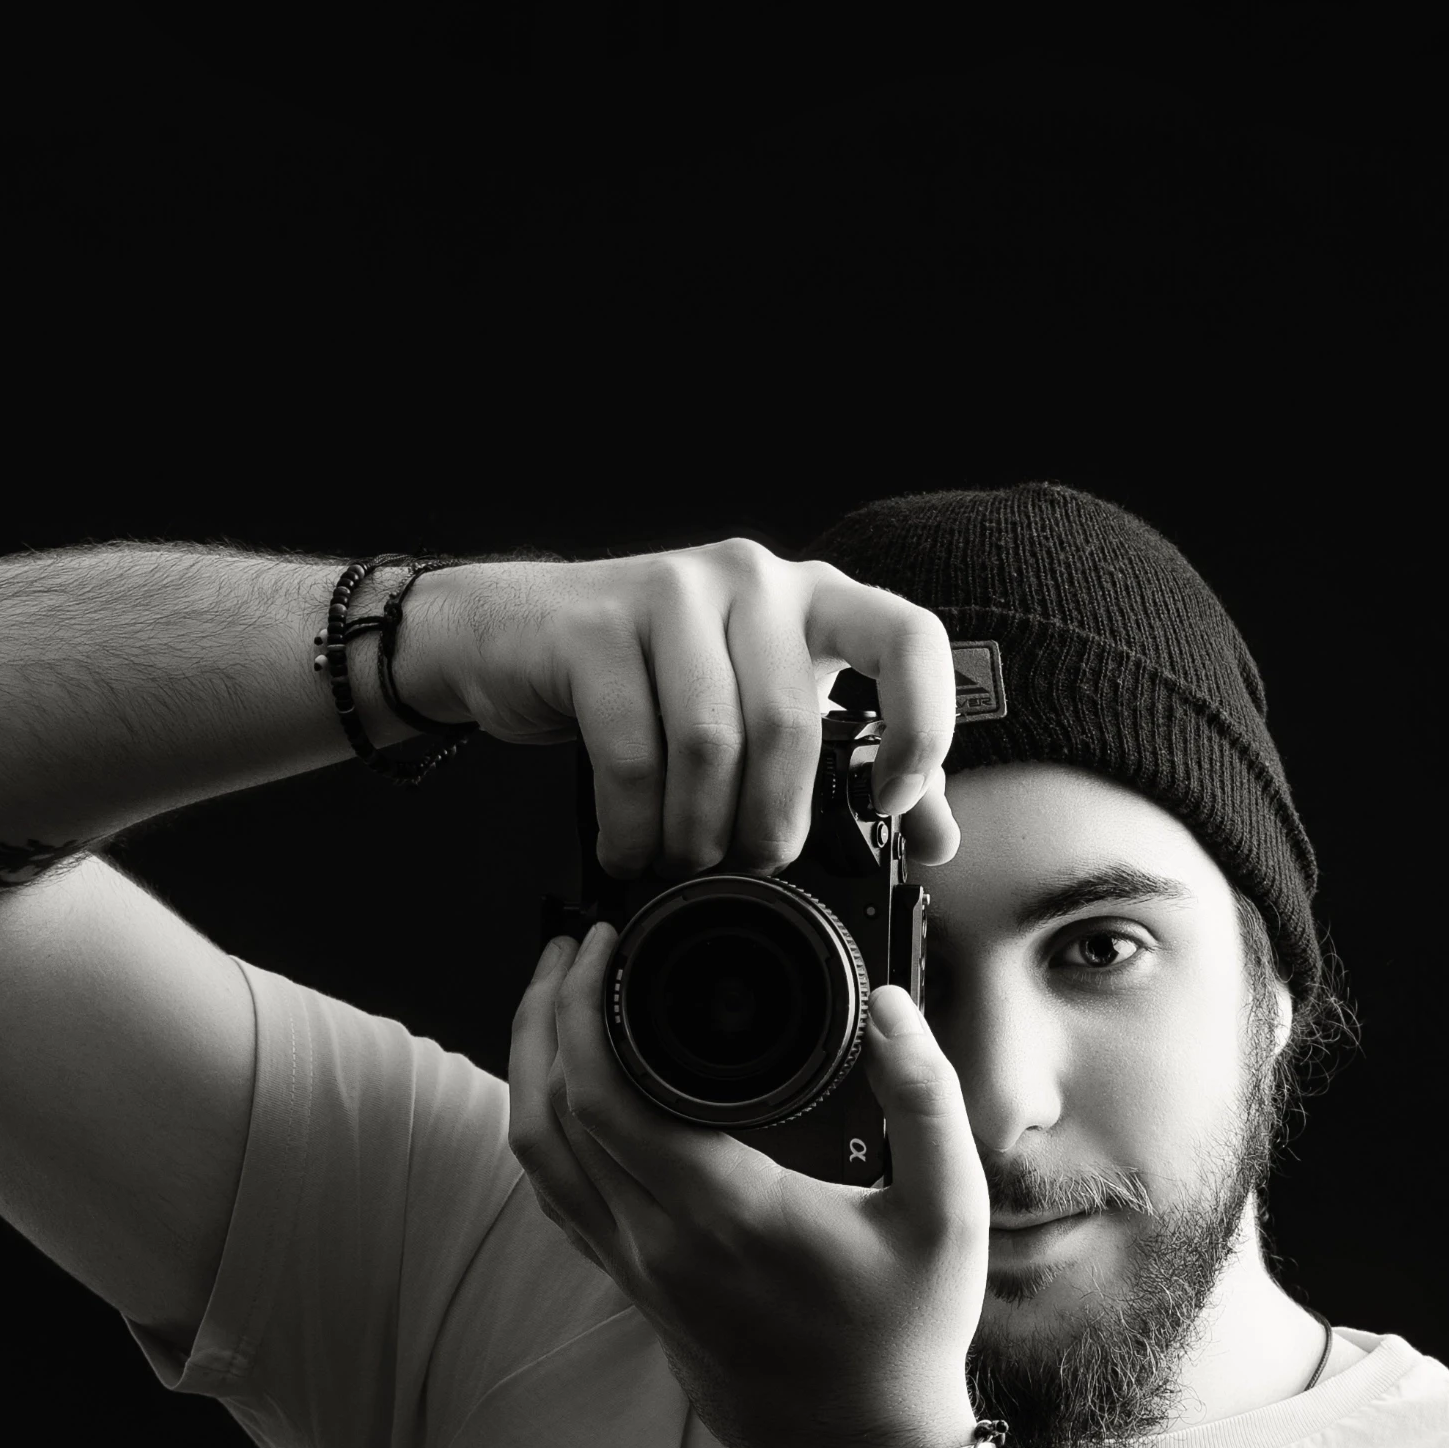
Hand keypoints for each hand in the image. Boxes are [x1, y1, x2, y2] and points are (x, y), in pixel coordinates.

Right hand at [400, 539, 961, 873]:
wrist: (511, 634)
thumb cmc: (649, 681)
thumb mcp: (757, 711)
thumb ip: (848, 763)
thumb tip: (937, 835)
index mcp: (812, 599)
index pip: (909, 638)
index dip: (923, 726)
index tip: (892, 802)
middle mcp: (753, 580)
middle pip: (792, 724)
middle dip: (773, 822)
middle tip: (750, 867)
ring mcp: (673, 592)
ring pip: (712, 744)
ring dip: (698, 831)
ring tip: (681, 862)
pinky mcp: (598, 624)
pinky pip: (634, 751)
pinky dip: (634, 824)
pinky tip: (628, 848)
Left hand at [508, 922, 989, 1447]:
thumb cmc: (906, 1337)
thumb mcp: (949, 1212)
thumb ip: (925, 1098)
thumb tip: (891, 1007)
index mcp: (723, 1214)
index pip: (605, 1097)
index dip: (579, 1007)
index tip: (602, 944)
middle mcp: (658, 1244)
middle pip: (545, 1115)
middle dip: (541, 1016)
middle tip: (568, 949)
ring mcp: (636, 1271)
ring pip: (536, 1159)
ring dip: (530, 1071)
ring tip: (555, 1002)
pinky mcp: (635, 1289)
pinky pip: (559, 1197)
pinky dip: (546, 1129)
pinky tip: (573, 1090)